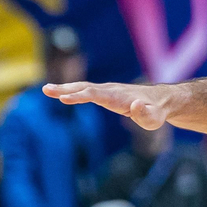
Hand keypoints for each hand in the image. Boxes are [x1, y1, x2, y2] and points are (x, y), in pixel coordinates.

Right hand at [45, 82, 170, 129]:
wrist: (160, 100)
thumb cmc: (156, 112)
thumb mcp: (154, 119)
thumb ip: (145, 114)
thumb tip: (136, 105)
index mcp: (118, 97)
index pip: (95, 94)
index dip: (79, 96)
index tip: (64, 98)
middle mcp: (110, 90)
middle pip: (84, 87)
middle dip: (65, 89)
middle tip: (46, 89)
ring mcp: (107, 90)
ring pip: (83, 87)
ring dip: (64, 88)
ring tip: (46, 90)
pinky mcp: (105, 93)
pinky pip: (85, 90)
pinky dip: (71, 90)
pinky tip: (60, 92)